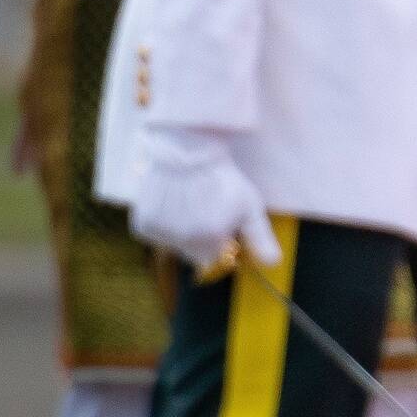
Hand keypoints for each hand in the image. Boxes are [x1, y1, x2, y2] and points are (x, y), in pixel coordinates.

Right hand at [122, 123, 276, 275]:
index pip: (215, 259)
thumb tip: (273, 264)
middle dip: (203, 240)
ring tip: (189, 205)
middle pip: (195, 254)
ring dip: (183, 232)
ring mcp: (161, 232)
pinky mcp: (143, 224)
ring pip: (176, 246)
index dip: (220, 244)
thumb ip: (261, 239)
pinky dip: (164, 226)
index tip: (223, 226)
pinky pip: (157, 236)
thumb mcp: (250, 207)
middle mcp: (183, 239)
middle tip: (205, 212)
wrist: (188, 152)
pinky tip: (173, 206)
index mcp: (210, 237)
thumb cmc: (223, 179)